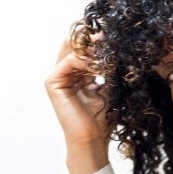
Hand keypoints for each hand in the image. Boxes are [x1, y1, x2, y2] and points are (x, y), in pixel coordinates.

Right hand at [45, 39, 110, 173]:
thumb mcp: (111, 87)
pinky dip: (84, 58)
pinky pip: (69, 61)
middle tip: (111, 33)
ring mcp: (58, 75)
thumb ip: (110, 68)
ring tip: (107, 46)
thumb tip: (120, 46)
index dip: (98, 38)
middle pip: (76, 43)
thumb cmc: (103, 119)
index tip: (116, 35)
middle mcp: (66, 71)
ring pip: (72, 49)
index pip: (85, 46)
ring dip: (91, 47)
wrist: (92, 139)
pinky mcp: (52, 82)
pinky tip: (99, 62)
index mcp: (79, 72)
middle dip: (93, 38)